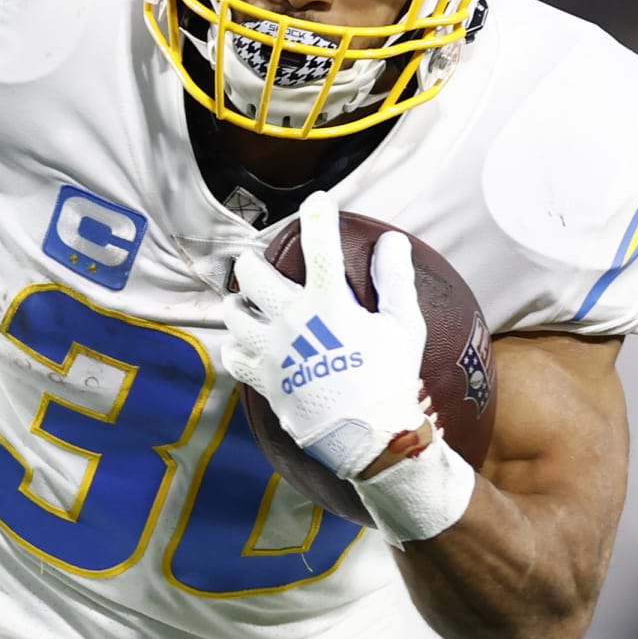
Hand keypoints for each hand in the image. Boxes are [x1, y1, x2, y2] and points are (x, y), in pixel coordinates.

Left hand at [223, 192, 428, 478]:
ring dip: (238, 303)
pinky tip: (245, 345)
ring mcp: (273, 352)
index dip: (318, 216)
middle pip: (252, 275)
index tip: (319, 200)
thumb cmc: (392, 379)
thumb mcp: (404, 326)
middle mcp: (292, 321)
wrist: (370, 438)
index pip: (319, 246)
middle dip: (251, 262)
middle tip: (257, 263)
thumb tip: (392, 240)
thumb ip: (395, 279)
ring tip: (244, 303)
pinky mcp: (264, 381)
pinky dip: (236, 348)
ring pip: (233, 315)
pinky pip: (234, 357)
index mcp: (329, 303)